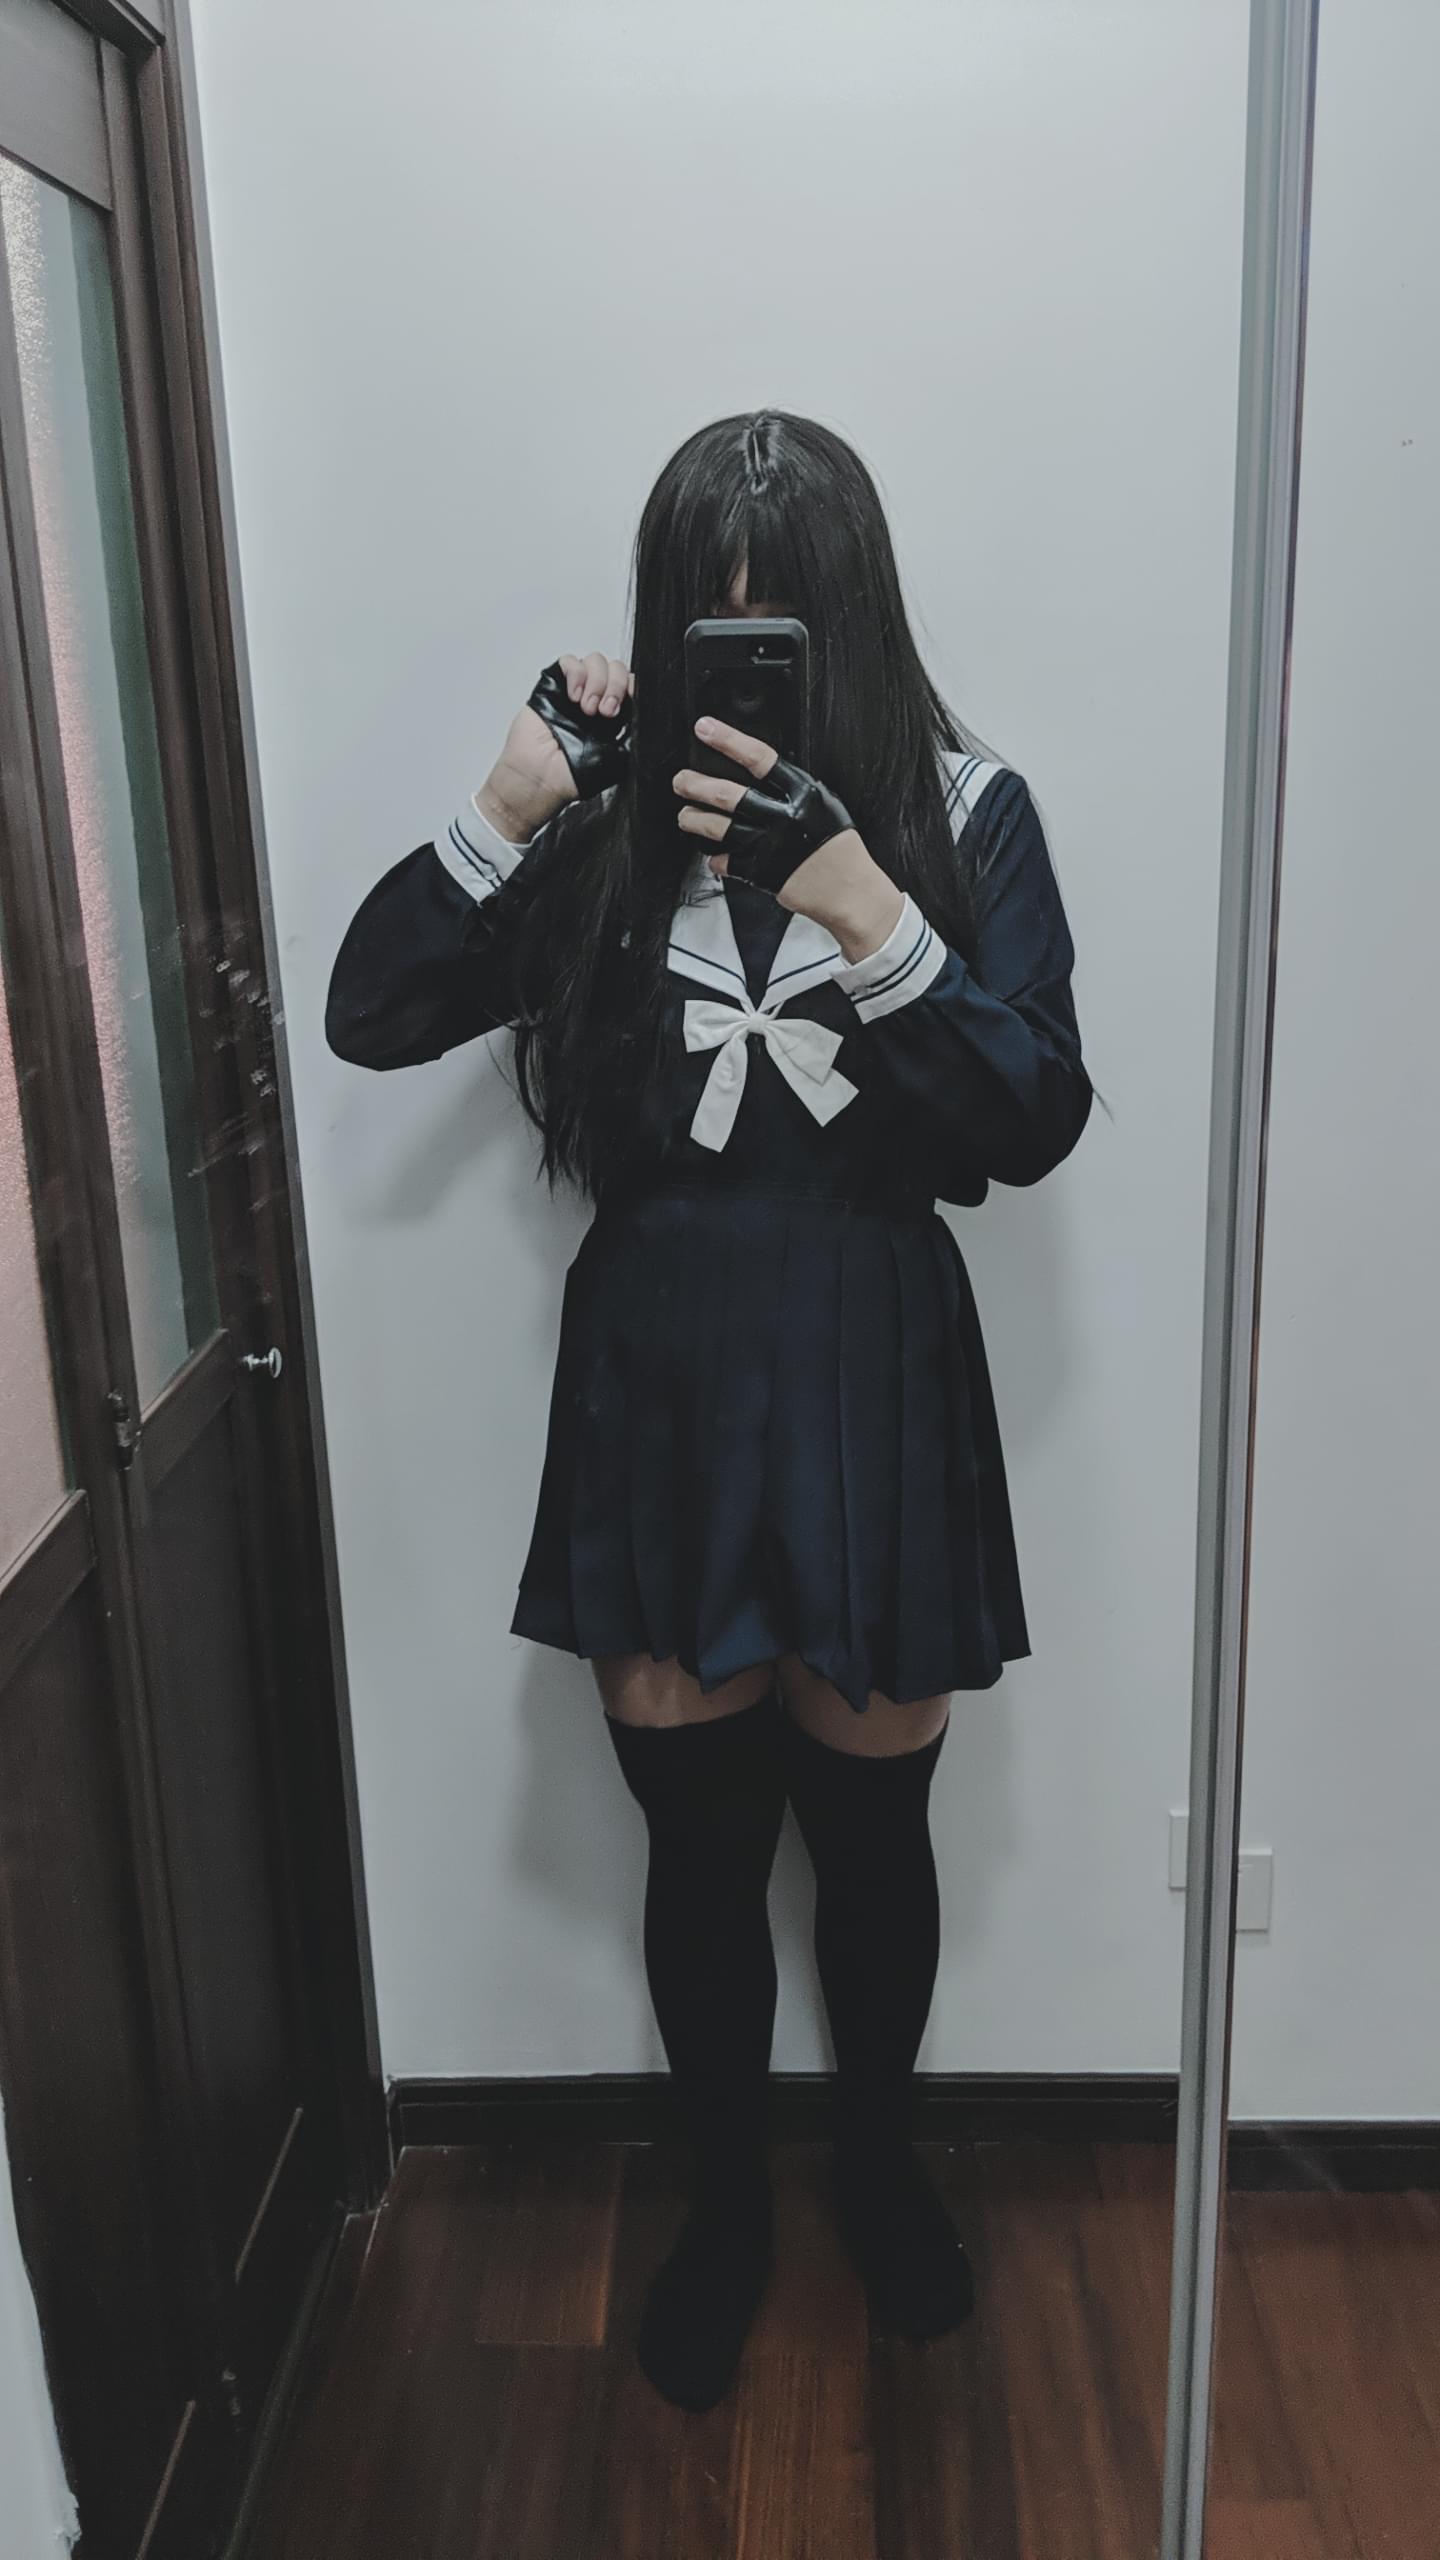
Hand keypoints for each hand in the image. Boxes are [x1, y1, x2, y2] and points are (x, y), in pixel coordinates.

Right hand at [477, 652, 633, 842]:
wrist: (540, 778)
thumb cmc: (571, 776)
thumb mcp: (619, 759)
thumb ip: (634, 735)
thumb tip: (648, 717)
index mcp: (613, 717)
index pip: (630, 686)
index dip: (632, 688)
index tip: (630, 703)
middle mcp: (595, 700)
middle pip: (616, 668)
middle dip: (616, 686)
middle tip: (605, 712)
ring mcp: (575, 691)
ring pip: (596, 661)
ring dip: (597, 681)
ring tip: (586, 708)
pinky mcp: (553, 685)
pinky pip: (570, 661)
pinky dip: (576, 674)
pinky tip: (574, 696)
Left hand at [673, 716, 905, 960]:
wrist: (849, 891)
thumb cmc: (840, 849)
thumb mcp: (826, 806)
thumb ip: (795, 791)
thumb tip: (762, 773)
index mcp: (803, 794)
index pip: (759, 758)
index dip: (728, 740)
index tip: (705, 729)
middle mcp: (783, 818)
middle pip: (728, 794)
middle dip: (697, 784)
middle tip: (681, 781)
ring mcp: (769, 846)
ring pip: (718, 828)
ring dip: (694, 820)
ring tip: (685, 816)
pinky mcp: (760, 873)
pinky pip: (725, 862)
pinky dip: (715, 858)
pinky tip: (712, 853)